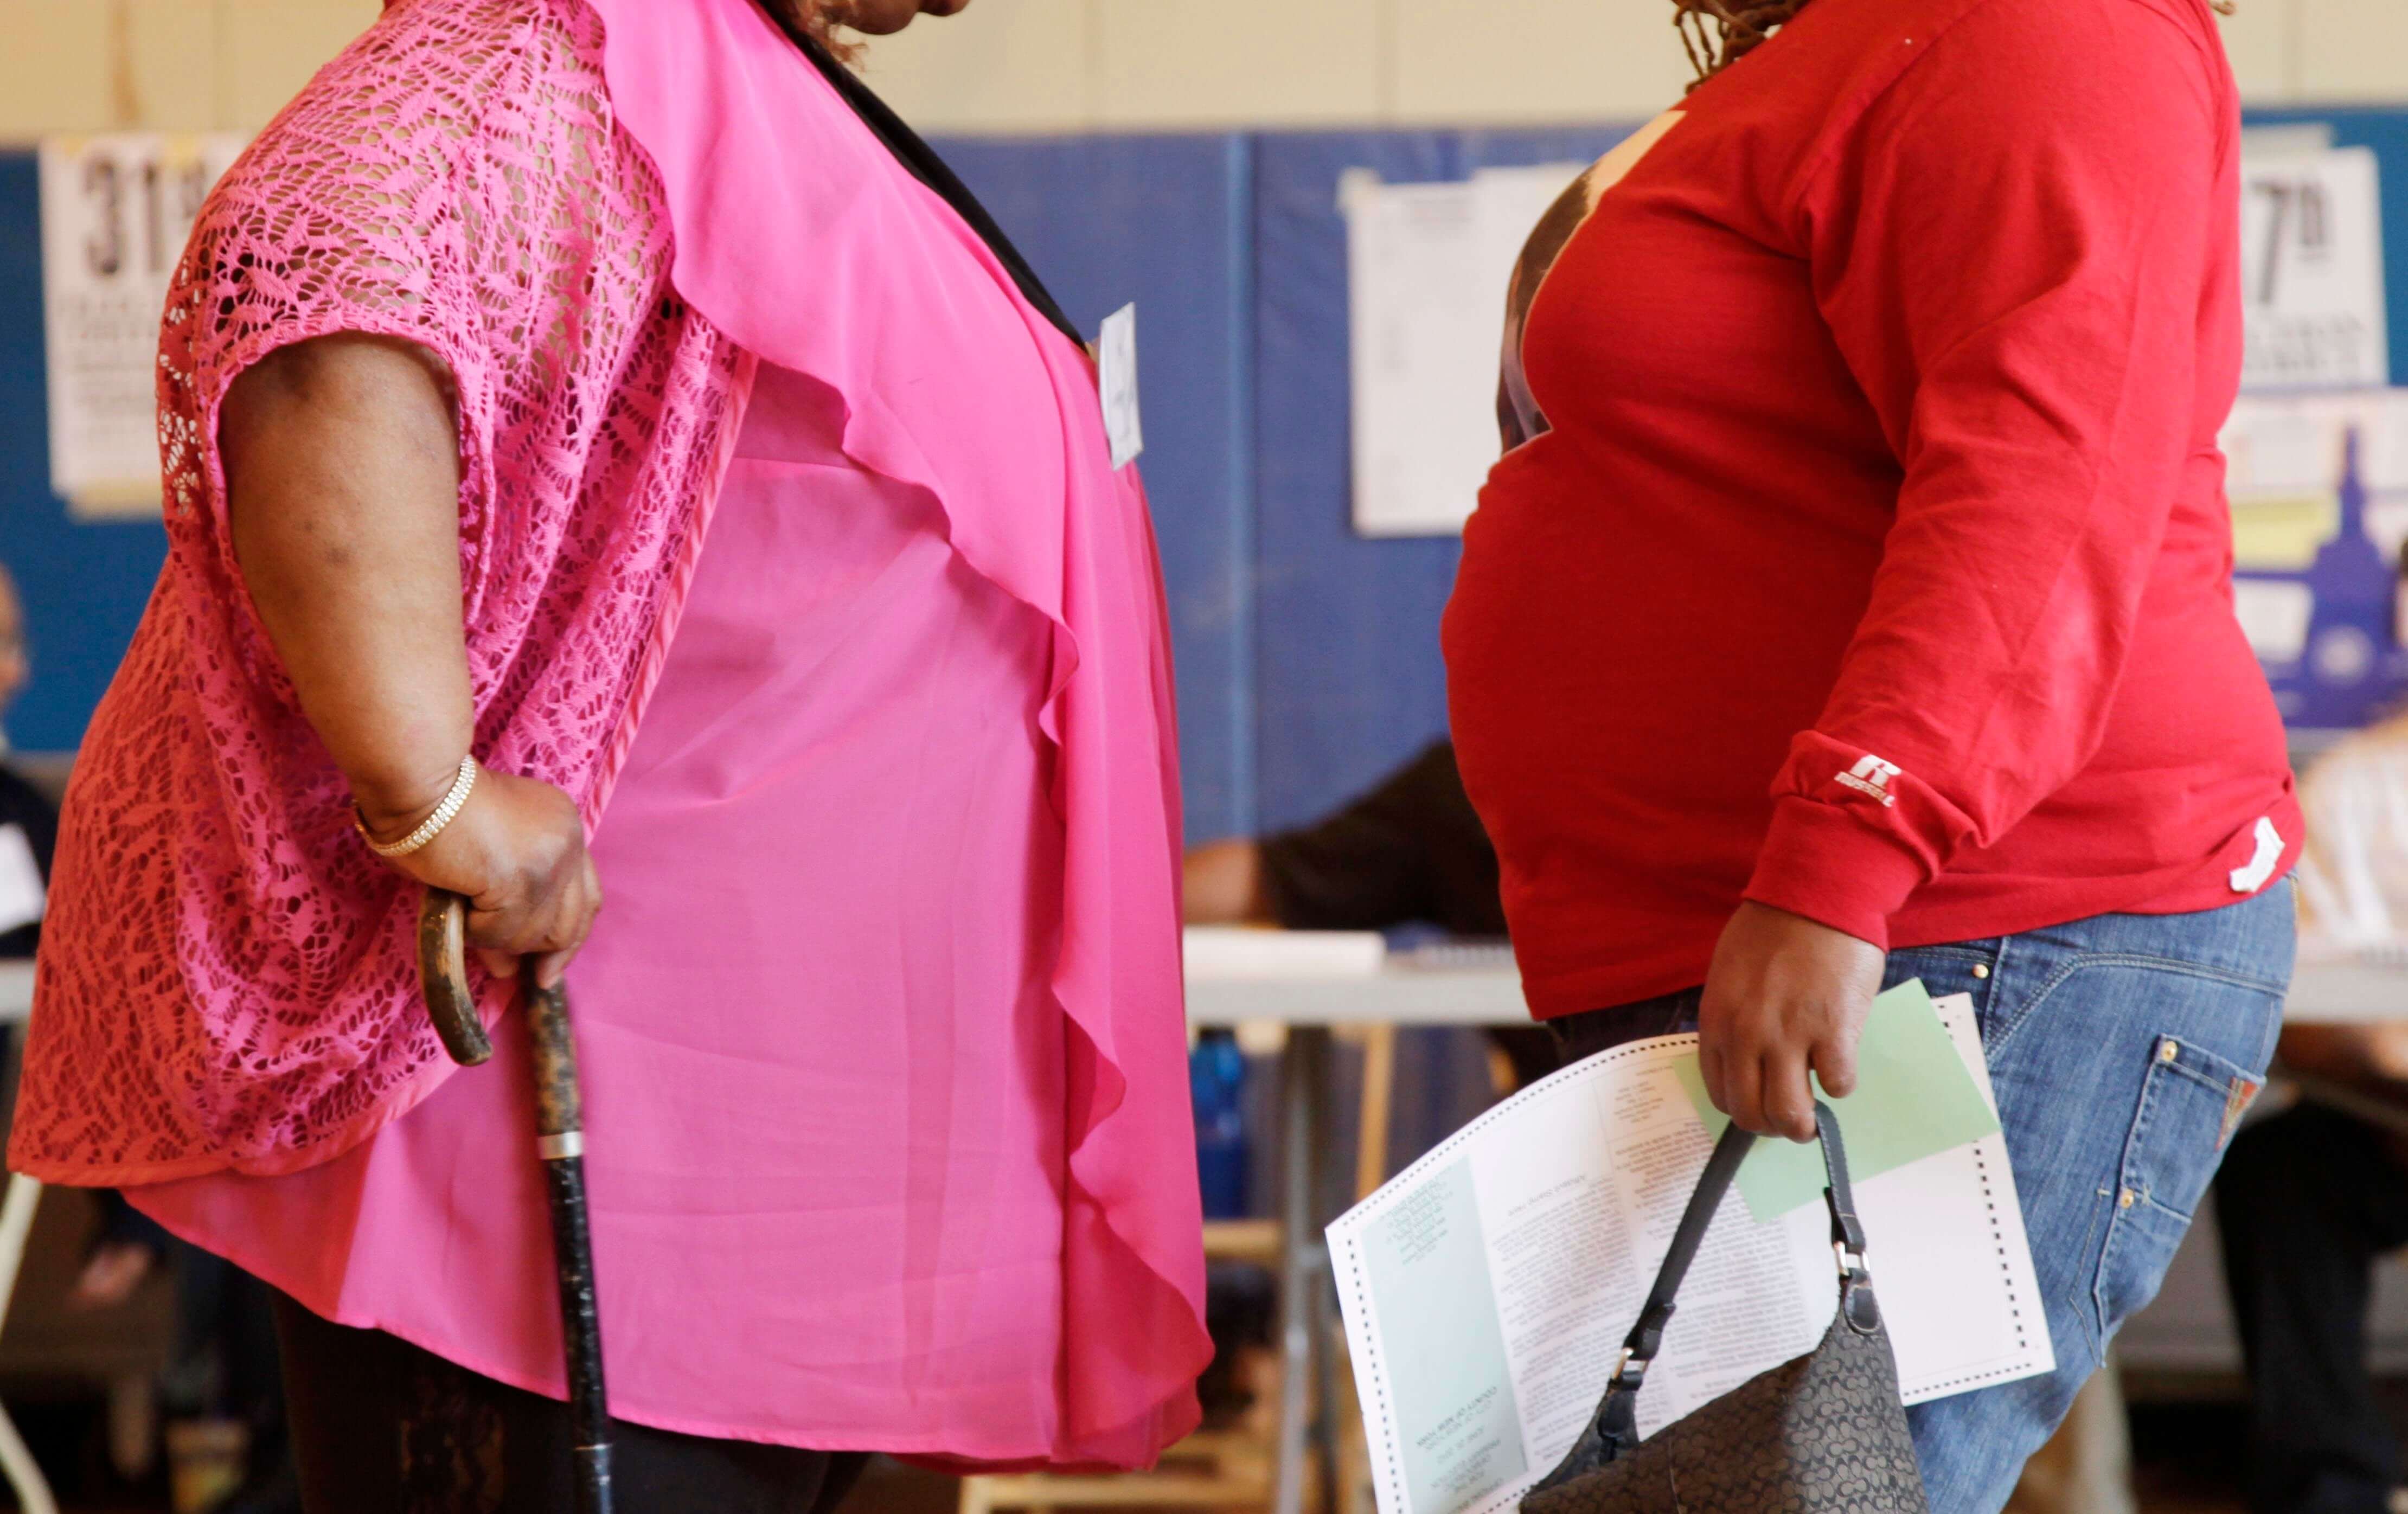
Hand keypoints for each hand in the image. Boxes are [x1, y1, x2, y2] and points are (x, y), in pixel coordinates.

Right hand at [361, 769, 600, 987]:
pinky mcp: (522, 880)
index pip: (585, 895)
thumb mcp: (490, 851)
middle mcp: (569, 841)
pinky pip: (502, 932)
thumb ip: (508, 896)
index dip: (570, 936)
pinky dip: (475, 931)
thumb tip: (510, 964)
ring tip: (463, 916)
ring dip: (495, 938)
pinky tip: (456, 904)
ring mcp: (550, 862)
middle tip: (513, 976)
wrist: (418, 783)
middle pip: (572, 919)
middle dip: (546, 954)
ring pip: (534, 933)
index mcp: (565, 825)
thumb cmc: (435, 810)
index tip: (552, 968)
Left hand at [1698, 901, 1882, 1142]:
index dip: (1744, 1109)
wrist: (1814, 894)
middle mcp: (1746, 1036)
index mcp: (1718, 1022)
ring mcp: (1789, 1037)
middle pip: (1751, 1115)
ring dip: (1806, 1123)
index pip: (1720, 1093)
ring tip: (1818, 1110)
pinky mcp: (1833, 1032)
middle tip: (1793, 1119)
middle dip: (1774, 1126)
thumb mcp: (1730, 978)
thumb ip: (1735, 1021)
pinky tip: (1841, 1061)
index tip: (1762, 1106)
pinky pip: (1837, 1084)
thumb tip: (1750, 1062)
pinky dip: (1841, 1082)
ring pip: (1790, 1114)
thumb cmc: (1772, 930)